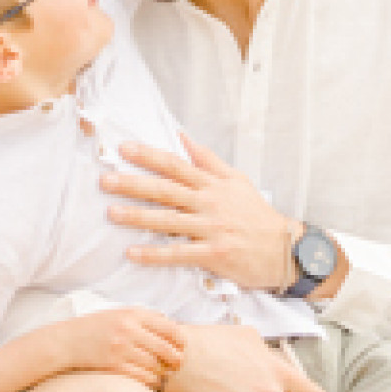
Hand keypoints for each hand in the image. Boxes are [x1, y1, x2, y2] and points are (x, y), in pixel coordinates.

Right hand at [65, 308, 191, 391]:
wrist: (67, 341)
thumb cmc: (96, 327)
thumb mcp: (120, 313)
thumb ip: (144, 318)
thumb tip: (173, 328)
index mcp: (133, 314)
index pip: (169, 327)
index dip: (181, 340)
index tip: (182, 347)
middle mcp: (128, 330)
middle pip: (166, 348)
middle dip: (176, 359)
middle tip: (177, 363)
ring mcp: (121, 348)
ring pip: (156, 365)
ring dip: (162, 371)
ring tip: (161, 371)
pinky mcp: (114, 366)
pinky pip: (143, 377)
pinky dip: (151, 380)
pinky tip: (150, 378)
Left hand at [105, 134, 296, 287]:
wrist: (284, 249)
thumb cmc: (257, 215)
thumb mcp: (236, 180)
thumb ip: (207, 159)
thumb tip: (182, 137)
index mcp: (213, 185)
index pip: (175, 166)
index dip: (148, 156)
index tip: (124, 149)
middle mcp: (210, 204)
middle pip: (166, 190)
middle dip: (134, 184)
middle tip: (106, 180)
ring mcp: (211, 229)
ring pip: (168, 221)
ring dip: (138, 217)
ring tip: (112, 213)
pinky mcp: (214, 254)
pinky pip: (178, 254)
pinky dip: (154, 254)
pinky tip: (133, 253)